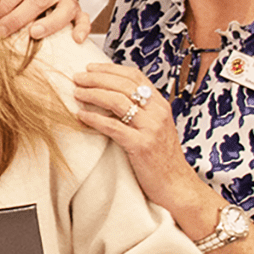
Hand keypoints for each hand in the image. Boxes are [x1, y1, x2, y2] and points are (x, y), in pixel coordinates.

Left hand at [72, 62, 207, 216]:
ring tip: (77, 94)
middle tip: (77, 78)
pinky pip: (113, 127)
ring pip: (117, 101)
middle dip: (97, 79)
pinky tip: (81, 116)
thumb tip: (109, 95)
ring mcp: (151, 128)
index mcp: (161, 105)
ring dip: (92, 94)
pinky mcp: (141, 145)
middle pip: (123, 85)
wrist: (176, 184)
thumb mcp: (154, 127)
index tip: (90, 68)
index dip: (110, 69)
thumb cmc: (160, 157)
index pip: (135, 76)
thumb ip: (140, 111)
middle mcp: (158, 112)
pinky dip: (94, 119)